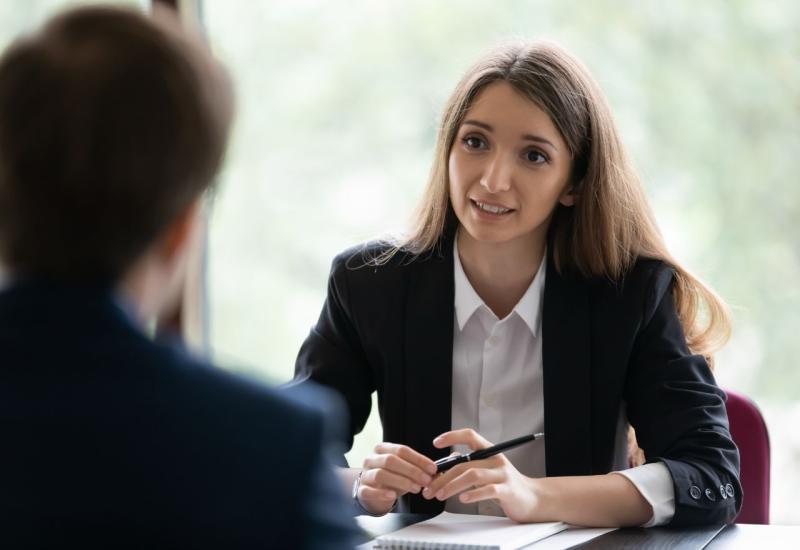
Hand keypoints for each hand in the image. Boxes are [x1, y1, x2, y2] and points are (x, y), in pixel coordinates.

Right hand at [356, 442, 437, 514]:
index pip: (402, 450)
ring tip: (416, 488)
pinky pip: (369, 490)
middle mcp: (372, 458)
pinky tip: (393, 496)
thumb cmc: (391, 477)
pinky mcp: (361, 490)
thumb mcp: (403, 470)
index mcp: (383, 449)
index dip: (418, 459)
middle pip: (391, 460)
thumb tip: (436, 473)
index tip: (432, 468)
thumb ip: (417, 469)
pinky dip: (382, 493)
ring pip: (381, 474)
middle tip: (426, 480)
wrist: (371, 490)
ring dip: (401, 481)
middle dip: (412, 470)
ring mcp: (365, 474)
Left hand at [421, 429, 540, 522]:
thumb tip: (446, 461)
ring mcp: (502, 474)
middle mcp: (496, 459)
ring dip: (452, 485)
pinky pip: (488, 490)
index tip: (436, 443)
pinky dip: (473, 494)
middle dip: (443, 476)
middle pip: (464, 462)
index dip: (452, 436)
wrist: (533, 499)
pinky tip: (462, 499)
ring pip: (473, 475)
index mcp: (490, 450)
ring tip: (440, 495)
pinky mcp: (507, 490)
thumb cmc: (505, 484)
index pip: (469, 435)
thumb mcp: (486, 469)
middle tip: (429, 488)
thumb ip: (469, 464)